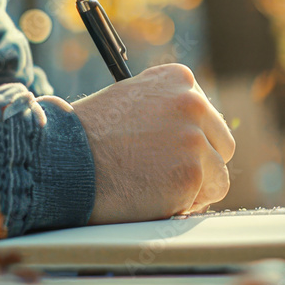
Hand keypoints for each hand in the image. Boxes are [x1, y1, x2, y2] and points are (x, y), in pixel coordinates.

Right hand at [52, 63, 234, 224]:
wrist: (63, 161)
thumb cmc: (88, 136)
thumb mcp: (131, 101)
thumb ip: (166, 110)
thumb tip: (194, 132)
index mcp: (179, 78)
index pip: (207, 116)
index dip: (190, 140)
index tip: (168, 152)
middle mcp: (193, 102)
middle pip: (221, 144)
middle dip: (200, 164)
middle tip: (165, 175)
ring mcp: (194, 138)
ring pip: (218, 175)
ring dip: (192, 188)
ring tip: (154, 186)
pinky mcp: (192, 173)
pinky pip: (203, 199)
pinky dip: (182, 205)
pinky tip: (152, 197)